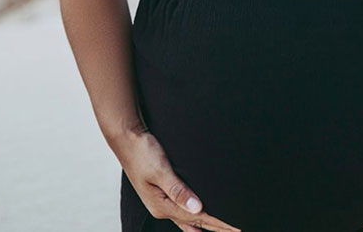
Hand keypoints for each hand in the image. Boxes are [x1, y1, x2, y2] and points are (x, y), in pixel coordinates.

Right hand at [113, 126, 241, 231]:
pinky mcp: (161, 193)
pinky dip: (194, 220)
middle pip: (195, 222)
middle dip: (216, 228)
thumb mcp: (160, 170)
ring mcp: (161, 202)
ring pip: (188, 220)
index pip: (197, 218)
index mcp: (162, 205)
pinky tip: (198, 223)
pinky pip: (181, 212)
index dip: (218, 223)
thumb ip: (178, 190)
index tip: (236, 228)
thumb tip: (197, 208)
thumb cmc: (142, 151)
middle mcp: (161, 208)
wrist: (126, 139)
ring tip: (222, 231)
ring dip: (206, 226)